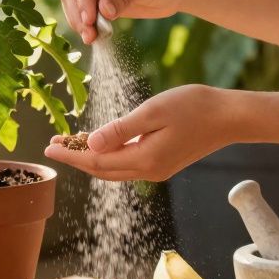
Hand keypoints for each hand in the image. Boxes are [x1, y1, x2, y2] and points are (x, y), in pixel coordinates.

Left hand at [43, 85, 234, 181]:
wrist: (229, 118)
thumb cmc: (194, 107)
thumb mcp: (153, 112)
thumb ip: (121, 130)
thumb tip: (91, 145)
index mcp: (144, 160)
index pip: (96, 163)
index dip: (71, 156)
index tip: (49, 147)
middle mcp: (149, 171)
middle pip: (102, 171)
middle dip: (76, 159)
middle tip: (53, 144)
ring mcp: (157, 170)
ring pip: (114, 169)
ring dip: (91, 157)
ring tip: (71, 142)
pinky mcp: (163, 163)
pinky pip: (127, 163)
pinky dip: (109, 155)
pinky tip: (101, 142)